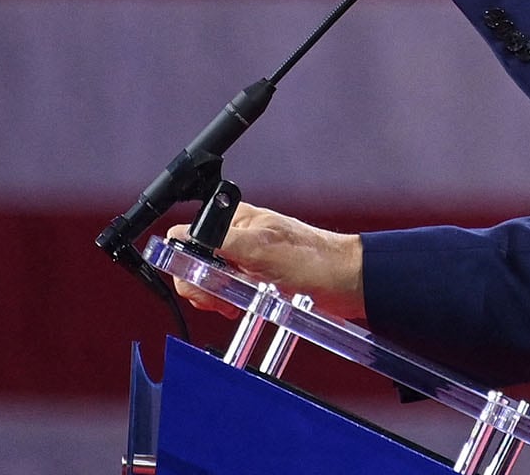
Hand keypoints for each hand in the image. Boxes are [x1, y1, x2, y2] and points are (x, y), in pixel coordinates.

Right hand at [166, 203, 365, 320]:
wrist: (347, 282)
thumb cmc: (313, 259)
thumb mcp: (261, 249)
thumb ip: (221, 241)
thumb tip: (183, 235)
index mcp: (234, 221)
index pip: (187, 237)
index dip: (184, 262)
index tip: (201, 280)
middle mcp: (236, 239)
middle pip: (193, 265)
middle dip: (201, 287)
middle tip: (221, 297)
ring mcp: (245, 261)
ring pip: (208, 283)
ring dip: (216, 298)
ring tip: (235, 303)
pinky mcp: (254, 281)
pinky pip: (227, 295)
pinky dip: (229, 304)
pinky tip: (241, 308)